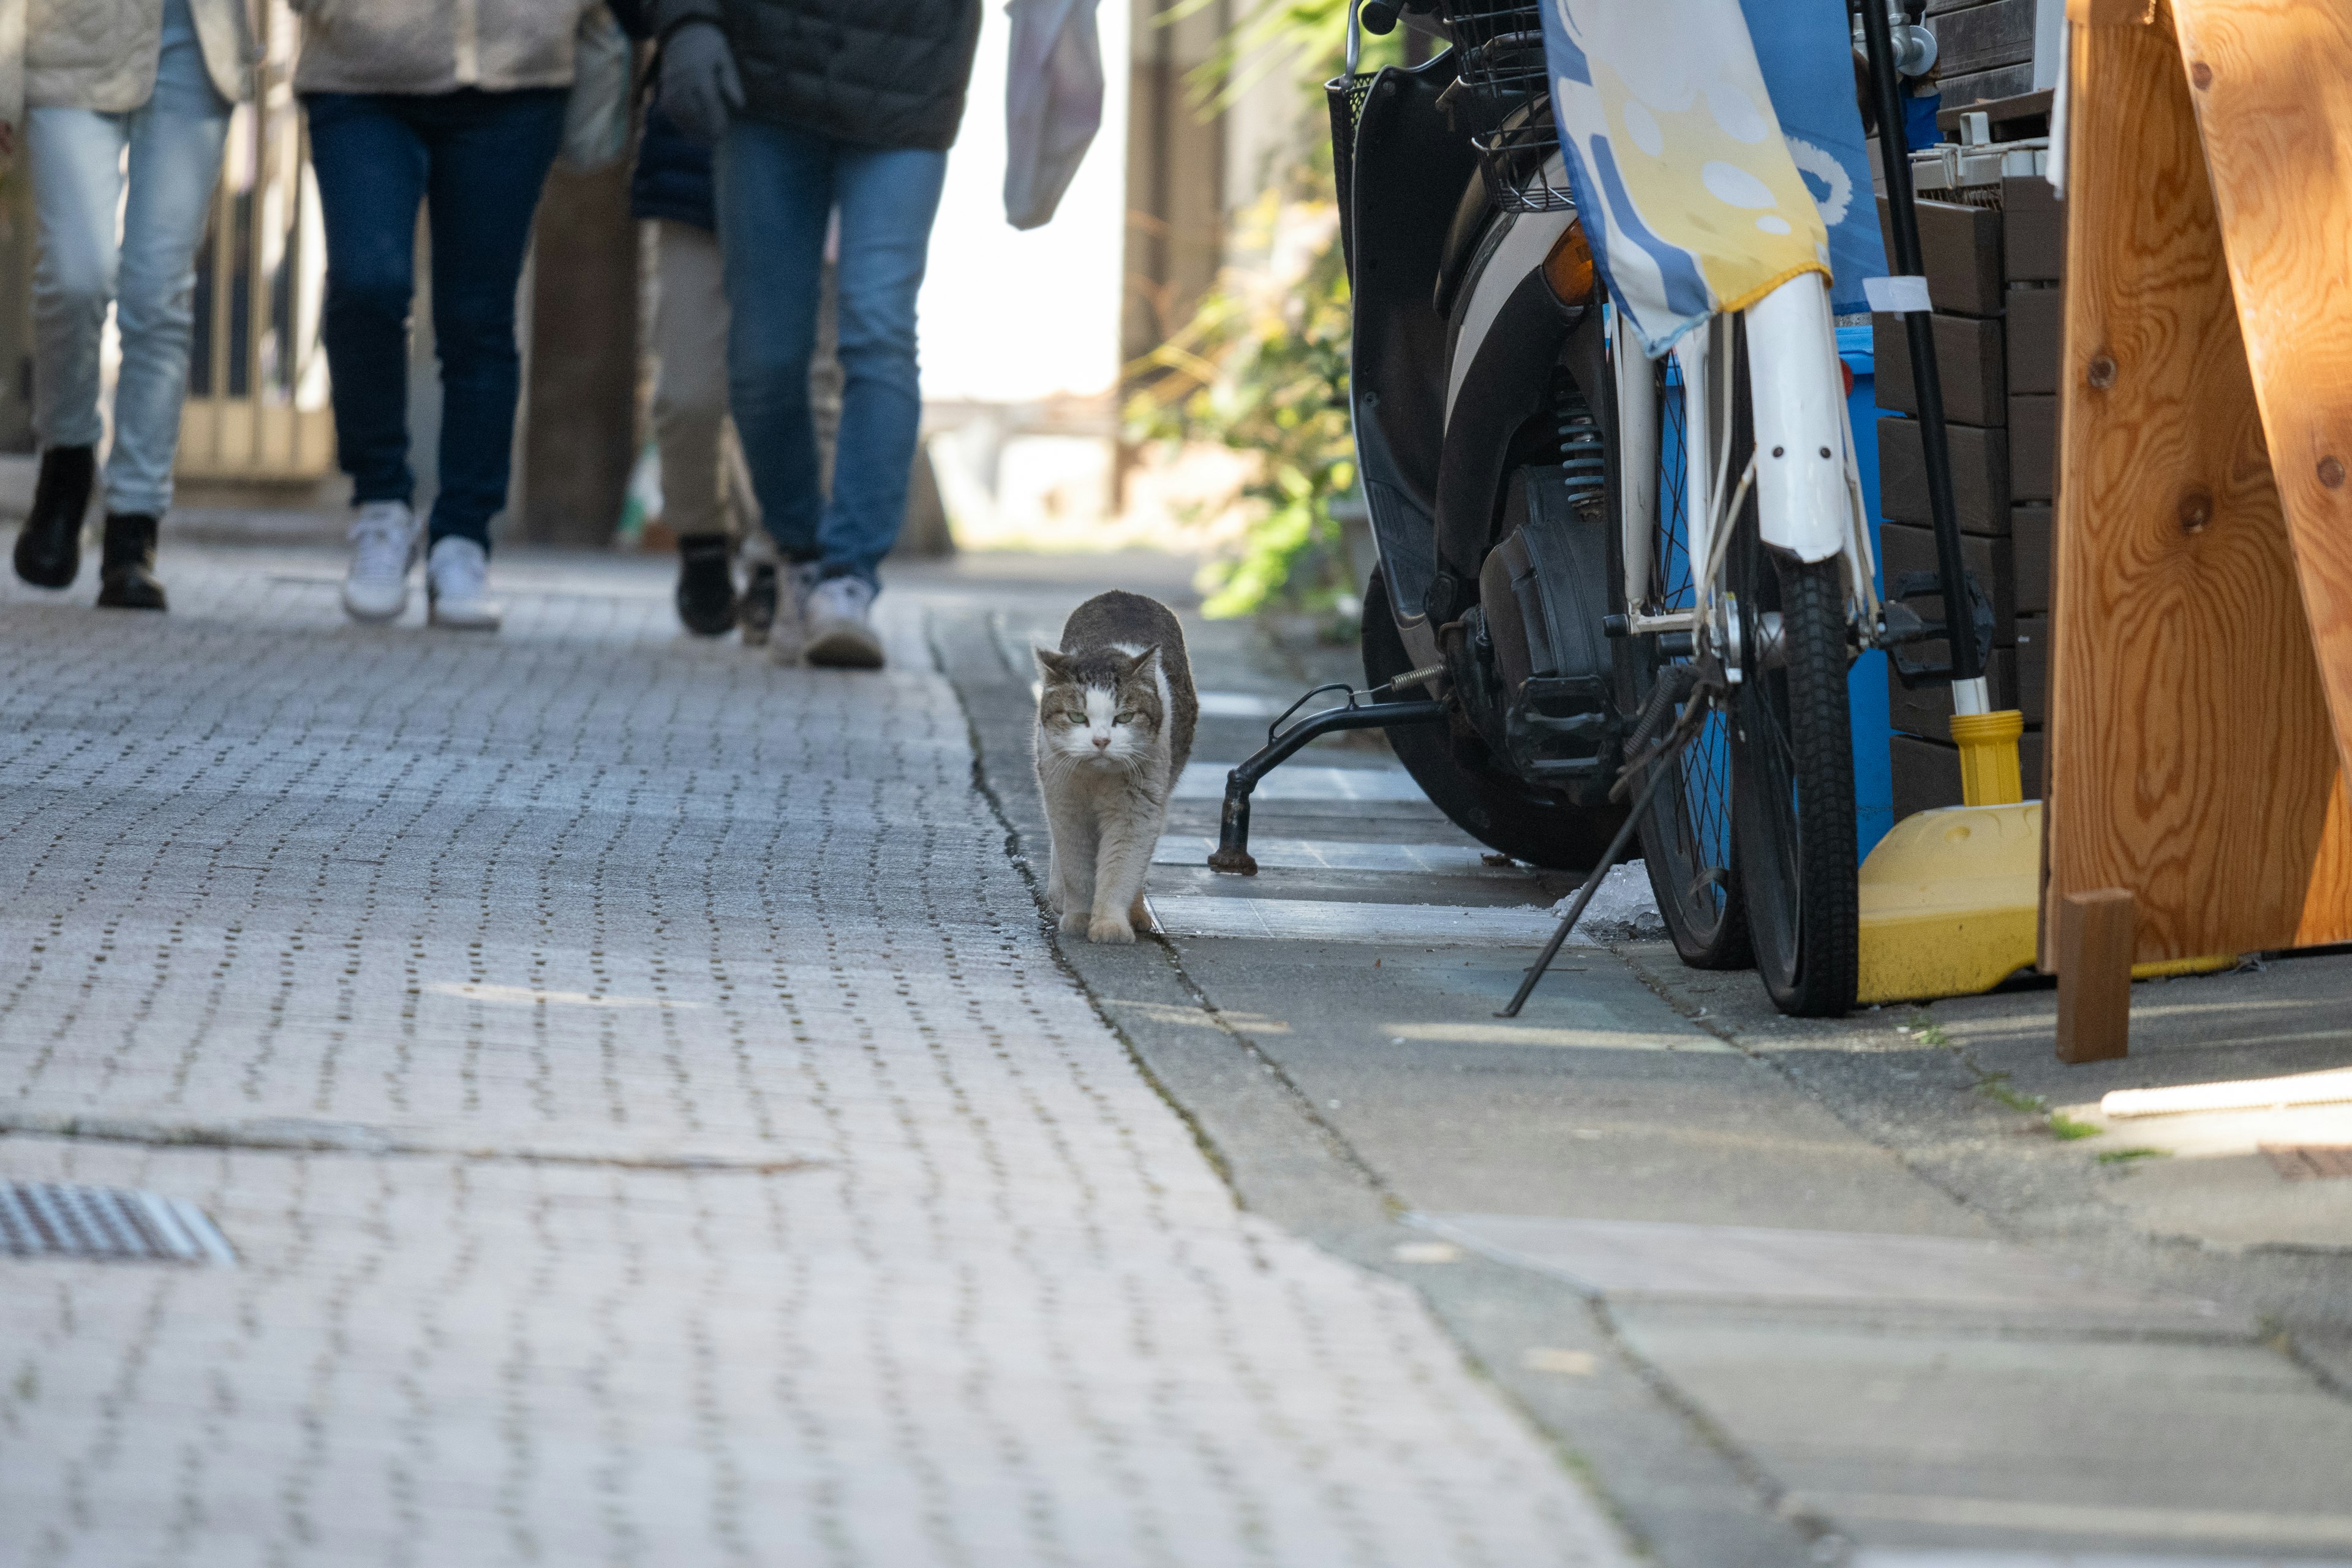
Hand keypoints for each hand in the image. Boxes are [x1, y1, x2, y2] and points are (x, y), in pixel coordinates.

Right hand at [659, 21, 742, 144]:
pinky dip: (680, 123)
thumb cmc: (709, 45)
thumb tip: (741, 105)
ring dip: (692, 130)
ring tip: (704, 142)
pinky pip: (670, 110)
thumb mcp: (725, 57)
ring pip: (680, 113)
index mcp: (700, 70)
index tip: (723, 132)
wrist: (682, 31)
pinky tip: (690, 133)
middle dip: (704, 129)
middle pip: (693, 110)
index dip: (716, 119)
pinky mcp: (664, 87)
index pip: (709, 100)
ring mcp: (671, 83)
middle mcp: (683, 78)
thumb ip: (732, 81)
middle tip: (716, 141)